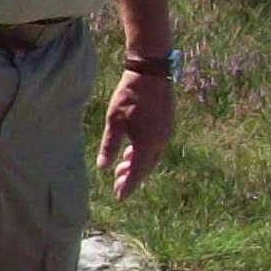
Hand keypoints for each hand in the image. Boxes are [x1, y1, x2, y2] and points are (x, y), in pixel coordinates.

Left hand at [97, 71, 174, 198]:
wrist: (151, 73)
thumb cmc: (129, 96)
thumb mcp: (114, 122)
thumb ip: (109, 146)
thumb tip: (103, 167)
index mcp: (149, 143)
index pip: (138, 172)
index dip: (129, 186)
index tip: (119, 197)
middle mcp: (161, 141)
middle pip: (146, 166)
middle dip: (132, 177)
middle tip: (116, 184)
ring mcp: (166, 133)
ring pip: (152, 157)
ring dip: (137, 165)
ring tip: (121, 169)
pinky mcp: (166, 125)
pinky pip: (156, 147)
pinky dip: (143, 153)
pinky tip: (131, 152)